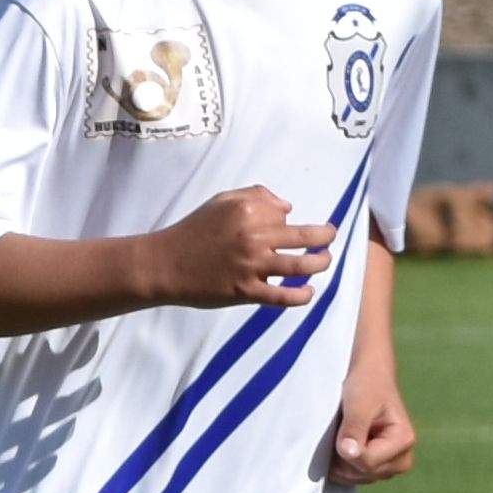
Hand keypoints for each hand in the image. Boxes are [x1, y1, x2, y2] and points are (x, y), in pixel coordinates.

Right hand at [142, 186, 333, 307]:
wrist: (162, 265)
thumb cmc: (192, 232)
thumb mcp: (220, 201)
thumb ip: (255, 196)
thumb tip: (287, 208)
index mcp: (248, 211)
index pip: (284, 214)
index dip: (285, 219)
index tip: (281, 226)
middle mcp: (254, 236)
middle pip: (305, 237)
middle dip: (325, 236)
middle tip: (329, 237)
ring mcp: (251, 266)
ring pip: (301, 266)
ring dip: (321, 263)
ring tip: (325, 261)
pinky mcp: (245, 291)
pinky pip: (282, 296)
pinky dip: (301, 296)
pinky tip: (309, 293)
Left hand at [327, 369, 415, 485]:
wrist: (369, 378)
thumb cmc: (366, 387)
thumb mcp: (358, 404)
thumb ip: (354, 429)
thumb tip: (350, 454)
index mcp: (404, 442)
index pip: (368, 464)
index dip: (346, 451)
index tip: (342, 428)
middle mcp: (402, 459)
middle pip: (361, 474)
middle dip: (342, 457)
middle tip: (341, 429)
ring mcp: (388, 466)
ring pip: (354, 478)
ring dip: (339, 460)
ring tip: (343, 435)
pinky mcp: (375, 468)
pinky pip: (350, 476)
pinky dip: (339, 464)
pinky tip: (340, 444)